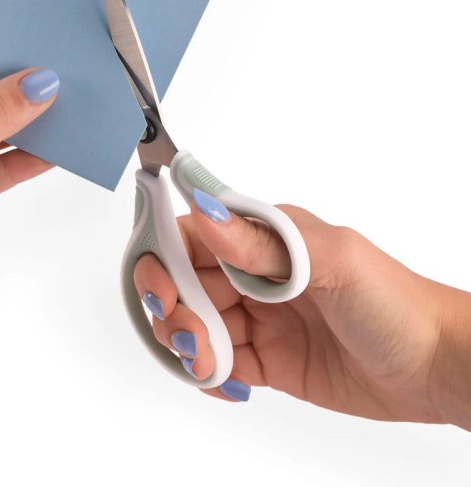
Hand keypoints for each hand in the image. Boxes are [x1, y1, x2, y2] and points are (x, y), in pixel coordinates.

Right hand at [134, 196, 470, 428]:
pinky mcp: (266, 359)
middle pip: (182, 283)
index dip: (161, 256)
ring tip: (211, 363)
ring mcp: (258, 317)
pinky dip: (209, 374)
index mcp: (262, 237)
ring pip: (194, 324)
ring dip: (188, 345)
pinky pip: (218, 364)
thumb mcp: (331, 261)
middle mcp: (252, 274)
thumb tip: (206, 212)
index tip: (158, 285)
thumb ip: (262, 242)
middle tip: (189, 333)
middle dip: (171, 308)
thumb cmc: (395, 301)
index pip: (190, 236)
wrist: (434, 366)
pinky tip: (225, 380)